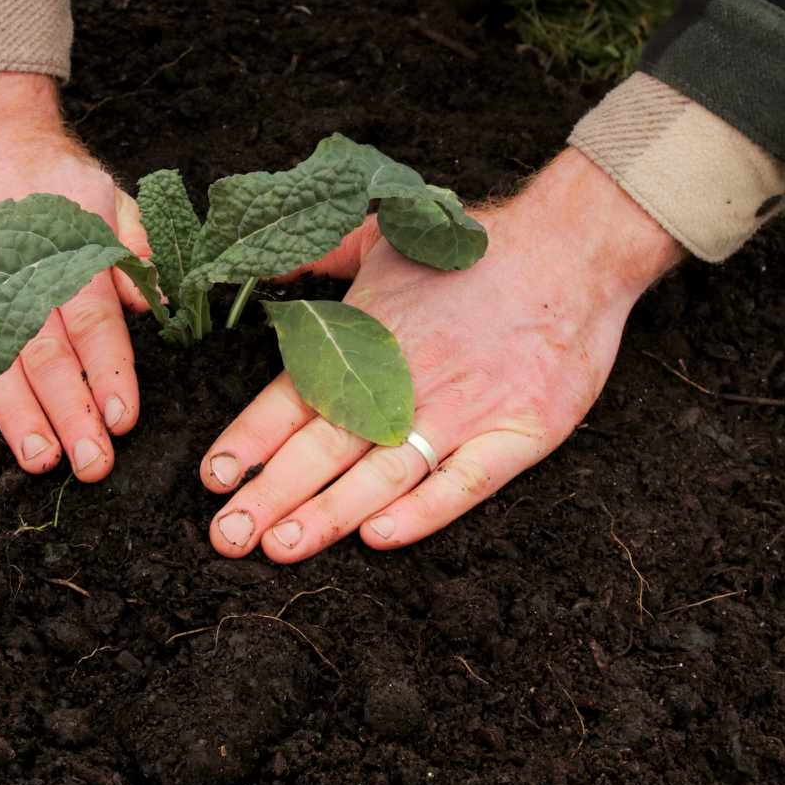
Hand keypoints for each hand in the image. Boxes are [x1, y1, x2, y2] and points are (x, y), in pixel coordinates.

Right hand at [0, 72, 151, 479]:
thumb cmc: (58, 181)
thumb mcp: (112, 199)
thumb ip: (138, 250)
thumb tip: (153, 304)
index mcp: (70, 252)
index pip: (94, 324)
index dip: (109, 375)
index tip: (123, 420)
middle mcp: (18, 270)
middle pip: (46, 354)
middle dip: (70, 414)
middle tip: (90, 463)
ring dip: (17, 414)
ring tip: (39, 458)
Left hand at [199, 147, 685, 560]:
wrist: (571, 247)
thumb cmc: (474, 249)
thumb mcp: (380, 238)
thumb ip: (316, 261)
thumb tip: (259, 269)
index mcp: (366, 339)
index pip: (292, 398)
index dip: (249, 441)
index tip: (214, 479)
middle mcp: (405, 380)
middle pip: (325, 446)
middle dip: (270, 495)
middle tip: (228, 536)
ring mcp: (462, 410)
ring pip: (382, 474)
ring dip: (328, 514)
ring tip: (282, 546)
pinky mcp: (517, 432)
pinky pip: (463, 483)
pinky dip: (422, 512)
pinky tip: (380, 537)